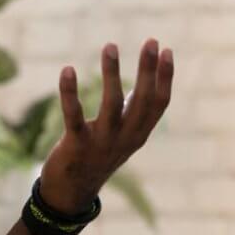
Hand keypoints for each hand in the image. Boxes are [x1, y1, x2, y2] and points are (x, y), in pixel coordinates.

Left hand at [39, 38, 173, 214]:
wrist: (71, 193)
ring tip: (110, 45)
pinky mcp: (76, 145)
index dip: (165, 77)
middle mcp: (125, 138)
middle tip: (151, 41)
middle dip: (148, 70)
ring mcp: (102, 143)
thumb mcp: (121, 137)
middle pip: (142, 101)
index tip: (166, 50)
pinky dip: (70, 92)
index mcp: (138, 134)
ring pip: (112, 105)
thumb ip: (132, 113)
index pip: (159, 104)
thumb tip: (140, 84)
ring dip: (112, 73)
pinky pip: (74, 115)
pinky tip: (67, 69)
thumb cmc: (96, 156)